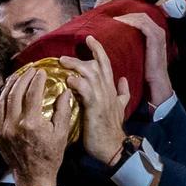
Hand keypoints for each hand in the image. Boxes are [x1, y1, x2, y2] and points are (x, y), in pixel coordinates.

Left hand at [0, 67, 71, 185]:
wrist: (34, 178)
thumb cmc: (50, 156)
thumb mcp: (62, 134)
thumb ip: (63, 110)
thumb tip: (65, 91)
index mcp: (31, 124)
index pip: (32, 93)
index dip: (37, 80)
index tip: (41, 71)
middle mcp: (13, 125)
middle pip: (15, 93)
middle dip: (23, 78)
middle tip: (30, 70)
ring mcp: (2, 131)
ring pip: (2, 101)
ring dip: (9, 86)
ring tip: (16, 76)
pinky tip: (3, 94)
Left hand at [62, 38, 131, 167]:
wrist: (113, 146)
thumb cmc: (112, 128)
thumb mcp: (120, 107)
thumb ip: (122, 93)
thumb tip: (123, 80)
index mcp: (110, 89)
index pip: (106, 64)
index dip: (98, 50)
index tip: (90, 38)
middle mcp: (107, 90)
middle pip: (97, 65)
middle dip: (84, 54)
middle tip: (66, 53)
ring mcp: (101, 98)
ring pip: (91, 74)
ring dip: (76, 65)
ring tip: (62, 61)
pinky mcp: (94, 107)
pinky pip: (86, 90)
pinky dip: (77, 83)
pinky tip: (68, 79)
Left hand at [114, 11, 172, 107]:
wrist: (157, 83)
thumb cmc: (147, 71)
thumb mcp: (140, 55)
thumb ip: (135, 45)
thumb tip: (120, 39)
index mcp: (155, 34)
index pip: (142, 18)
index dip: (129, 15)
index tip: (115, 18)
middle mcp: (158, 31)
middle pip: (142, 15)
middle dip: (127, 14)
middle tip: (113, 17)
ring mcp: (158, 34)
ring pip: (142, 18)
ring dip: (127, 17)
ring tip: (115, 19)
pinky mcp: (155, 39)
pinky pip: (142, 25)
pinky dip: (131, 22)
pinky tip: (121, 23)